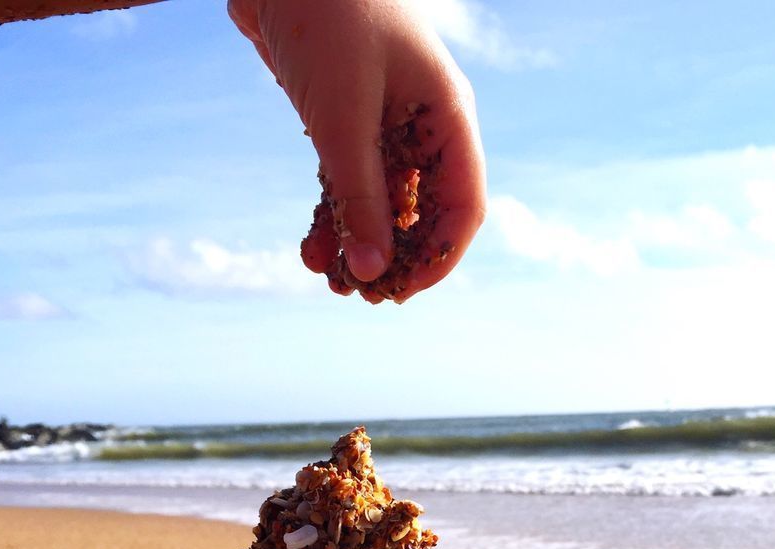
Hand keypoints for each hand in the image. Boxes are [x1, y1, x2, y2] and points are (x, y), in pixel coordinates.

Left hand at [228, 0, 486, 299]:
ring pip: (382, 202)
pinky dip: (333, 216)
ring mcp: (384, 121)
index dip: (440, 256)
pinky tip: (311, 250)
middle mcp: (423, 122)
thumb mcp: (342, 117)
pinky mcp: (344, 118)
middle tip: (361, 295)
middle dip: (394, 256)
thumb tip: (370, 271)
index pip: (463, 205)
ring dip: (358, 243)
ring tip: (327, 280)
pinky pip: (348, 183)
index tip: (402, 292)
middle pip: (424, 211)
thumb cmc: (326, 16)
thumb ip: (358, 197)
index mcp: (446, 116)